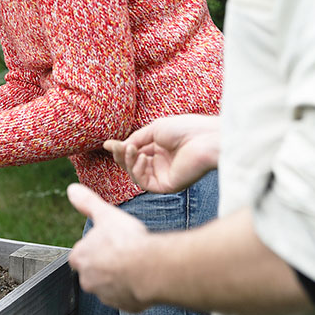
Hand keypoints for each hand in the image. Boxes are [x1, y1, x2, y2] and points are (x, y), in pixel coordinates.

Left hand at [66, 184, 152, 311]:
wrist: (150, 268)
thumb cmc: (127, 241)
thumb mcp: (106, 214)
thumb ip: (87, 202)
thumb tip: (72, 189)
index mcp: (80, 258)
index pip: (80, 254)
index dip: (95, 247)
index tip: (108, 242)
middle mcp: (88, 280)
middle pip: (95, 271)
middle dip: (108, 264)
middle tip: (125, 252)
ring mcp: (107, 296)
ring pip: (111, 286)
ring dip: (121, 277)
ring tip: (137, 264)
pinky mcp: (126, 306)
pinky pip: (129, 298)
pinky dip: (135, 290)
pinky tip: (144, 277)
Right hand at [103, 114, 219, 193]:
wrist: (205, 138)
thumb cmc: (186, 129)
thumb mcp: (154, 130)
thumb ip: (135, 139)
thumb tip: (115, 146)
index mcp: (160, 150)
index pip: (135, 153)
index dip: (121, 149)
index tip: (108, 144)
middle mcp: (161, 164)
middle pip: (132, 165)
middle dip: (121, 155)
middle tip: (115, 147)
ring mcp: (164, 175)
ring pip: (135, 174)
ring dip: (127, 161)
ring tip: (130, 149)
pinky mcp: (167, 185)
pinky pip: (144, 182)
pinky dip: (136, 170)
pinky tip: (140, 157)